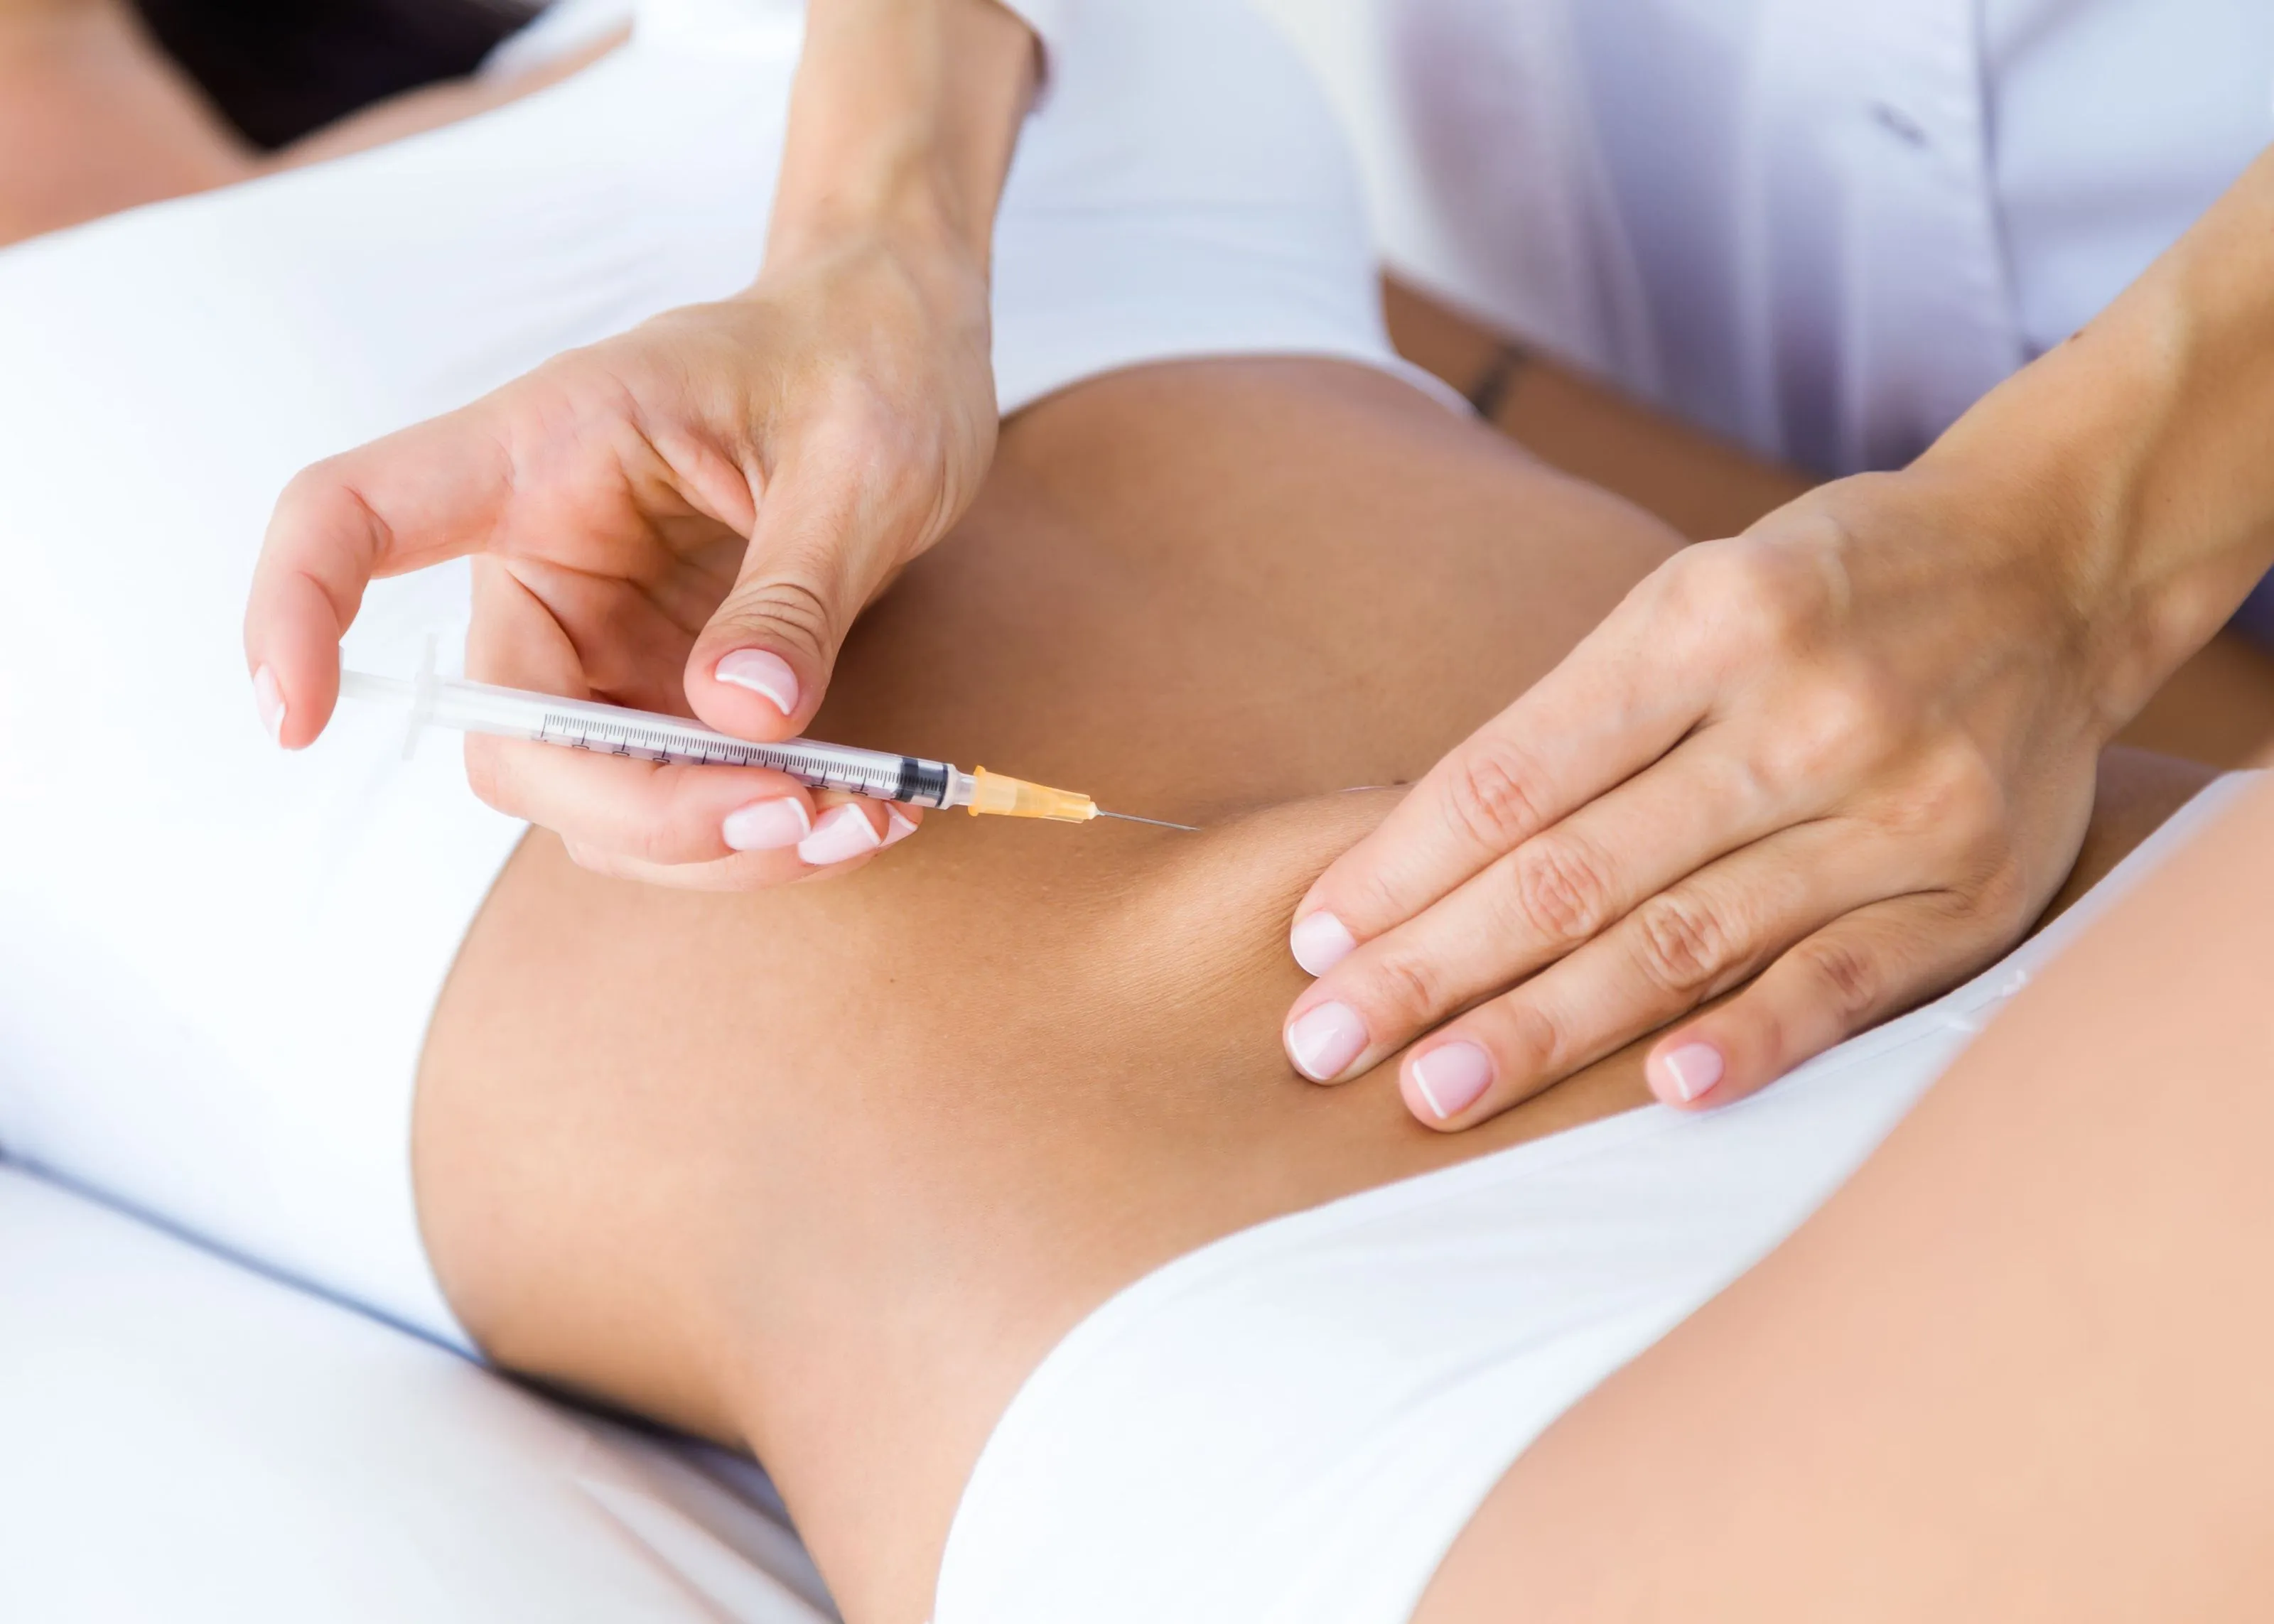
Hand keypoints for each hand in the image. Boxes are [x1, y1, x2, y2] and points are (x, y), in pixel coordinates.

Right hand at [243, 225, 997, 886]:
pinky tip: (868, 817)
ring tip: (870, 818)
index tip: (296, 721)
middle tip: (799, 810)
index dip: (296, 612)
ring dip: (723, 845)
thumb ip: (794, 589)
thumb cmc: (860, 359)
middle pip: (512, 739)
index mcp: (544, 453)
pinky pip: (682, 804)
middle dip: (645, 809)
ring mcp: (604, 647)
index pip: (351, 516)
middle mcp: (549, 565)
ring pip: (600, 806)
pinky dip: (767, 832)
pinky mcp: (669, 698)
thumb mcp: (854, 457)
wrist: (903, 350)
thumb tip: (742, 718)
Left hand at [1280, 465, 2115, 1123]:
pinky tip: (1662, 1094)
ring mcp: (1894, 806)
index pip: (1516, 772)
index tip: (1315, 940)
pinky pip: (1842, 982)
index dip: (1403, 865)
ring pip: (1686, 939)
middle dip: (1434, 967)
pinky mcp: (1971, 892)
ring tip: (1434, 1091)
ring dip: (1547, 1028)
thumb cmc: (1822, 593)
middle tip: (1324, 1044)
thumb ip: (1577, 721)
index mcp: (1705, 619)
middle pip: (1578, 870)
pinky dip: (1752, 1041)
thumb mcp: (1692, 597)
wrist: (2049, 568)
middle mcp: (1799, 711)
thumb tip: (1417, 866)